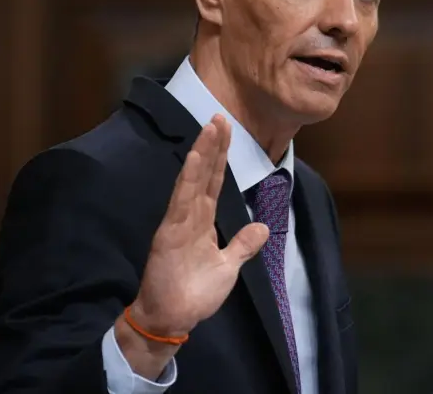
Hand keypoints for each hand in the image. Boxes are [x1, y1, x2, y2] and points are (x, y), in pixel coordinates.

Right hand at [115, 115, 269, 377]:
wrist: (173, 318)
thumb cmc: (195, 294)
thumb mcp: (228, 267)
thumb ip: (243, 245)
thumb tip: (262, 226)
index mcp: (203, 221)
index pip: (216, 182)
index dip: (222, 157)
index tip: (228, 130)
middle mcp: (190, 215)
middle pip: (205, 173)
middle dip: (214, 145)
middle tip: (221, 115)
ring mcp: (179, 221)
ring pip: (193, 180)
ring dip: (203, 153)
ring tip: (211, 127)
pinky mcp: (170, 232)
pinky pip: (181, 200)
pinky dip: (189, 178)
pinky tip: (196, 158)